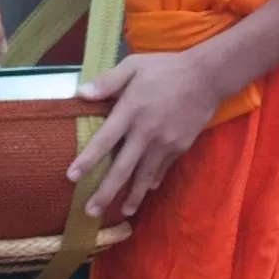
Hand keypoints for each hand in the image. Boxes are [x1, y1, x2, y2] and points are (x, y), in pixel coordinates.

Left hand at [68, 53, 228, 219]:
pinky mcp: (179, 148)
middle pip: (122, 169)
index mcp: (131, 111)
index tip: (71, 177)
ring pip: (144, 177)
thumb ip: (107, 81)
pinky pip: (162, 170)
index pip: (104, 140)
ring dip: (132, 197)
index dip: (87, 160)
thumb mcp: (133, 66)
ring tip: (122, 213)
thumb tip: (80, 93)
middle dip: (105, 193)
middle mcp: (146, 133)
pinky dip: (152, 182)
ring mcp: (165, 144)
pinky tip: (145, 191)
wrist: (207, 77)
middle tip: (90, 212)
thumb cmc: (166, 68)